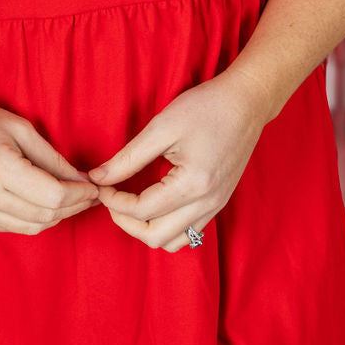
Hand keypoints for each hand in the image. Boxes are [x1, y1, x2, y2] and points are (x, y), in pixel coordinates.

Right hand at [0, 88, 100, 233]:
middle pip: (44, 216)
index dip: (80, 195)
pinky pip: (11, 227)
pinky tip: (43, 205)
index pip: (53, 196)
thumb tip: (82, 180)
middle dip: (73, 208)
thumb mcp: (19, 128)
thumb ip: (52, 158)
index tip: (93, 187)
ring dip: (55, 217)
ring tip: (71, 200)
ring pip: (29, 227)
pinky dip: (32, 220)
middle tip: (88, 195)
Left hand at [86, 67, 272, 251]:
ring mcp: (216, 206)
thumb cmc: (205, 107)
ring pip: (174, 242)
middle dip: (125, 222)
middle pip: (156, 237)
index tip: (100, 183)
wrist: (247, 102)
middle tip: (110, 198)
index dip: (113, 200)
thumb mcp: (161, 127)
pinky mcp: (219, 202)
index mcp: (193, 184)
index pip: (141, 210)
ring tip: (129, 206)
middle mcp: (207, 203)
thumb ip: (128, 158)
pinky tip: (154, 205)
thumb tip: (98, 177)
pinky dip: (166, 227)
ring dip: (146, 230)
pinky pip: (189, 233)